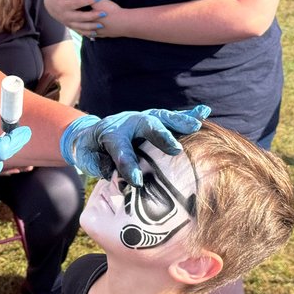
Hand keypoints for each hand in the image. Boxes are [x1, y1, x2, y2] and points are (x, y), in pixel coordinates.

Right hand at [44, 0, 106, 31]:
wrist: (49, 5)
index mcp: (63, 5)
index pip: (77, 3)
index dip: (87, 0)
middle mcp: (65, 16)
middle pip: (80, 17)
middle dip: (92, 16)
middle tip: (104, 13)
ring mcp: (67, 22)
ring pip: (80, 26)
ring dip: (91, 26)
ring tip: (102, 25)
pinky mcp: (70, 26)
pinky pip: (79, 31)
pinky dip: (87, 33)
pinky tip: (96, 34)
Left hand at [60, 105, 210, 185]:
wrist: (90, 134)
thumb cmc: (91, 152)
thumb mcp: (89, 161)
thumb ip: (102, 167)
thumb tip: (120, 177)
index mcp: (109, 134)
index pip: (119, 148)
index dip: (127, 164)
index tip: (136, 181)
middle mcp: (127, 122)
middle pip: (145, 125)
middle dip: (160, 136)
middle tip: (174, 150)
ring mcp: (141, 119)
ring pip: (160, 117)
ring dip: (178, 121)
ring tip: (196, 125)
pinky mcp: (152, 120)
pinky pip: (170, 117)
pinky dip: (188, 114)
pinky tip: (205, 112)